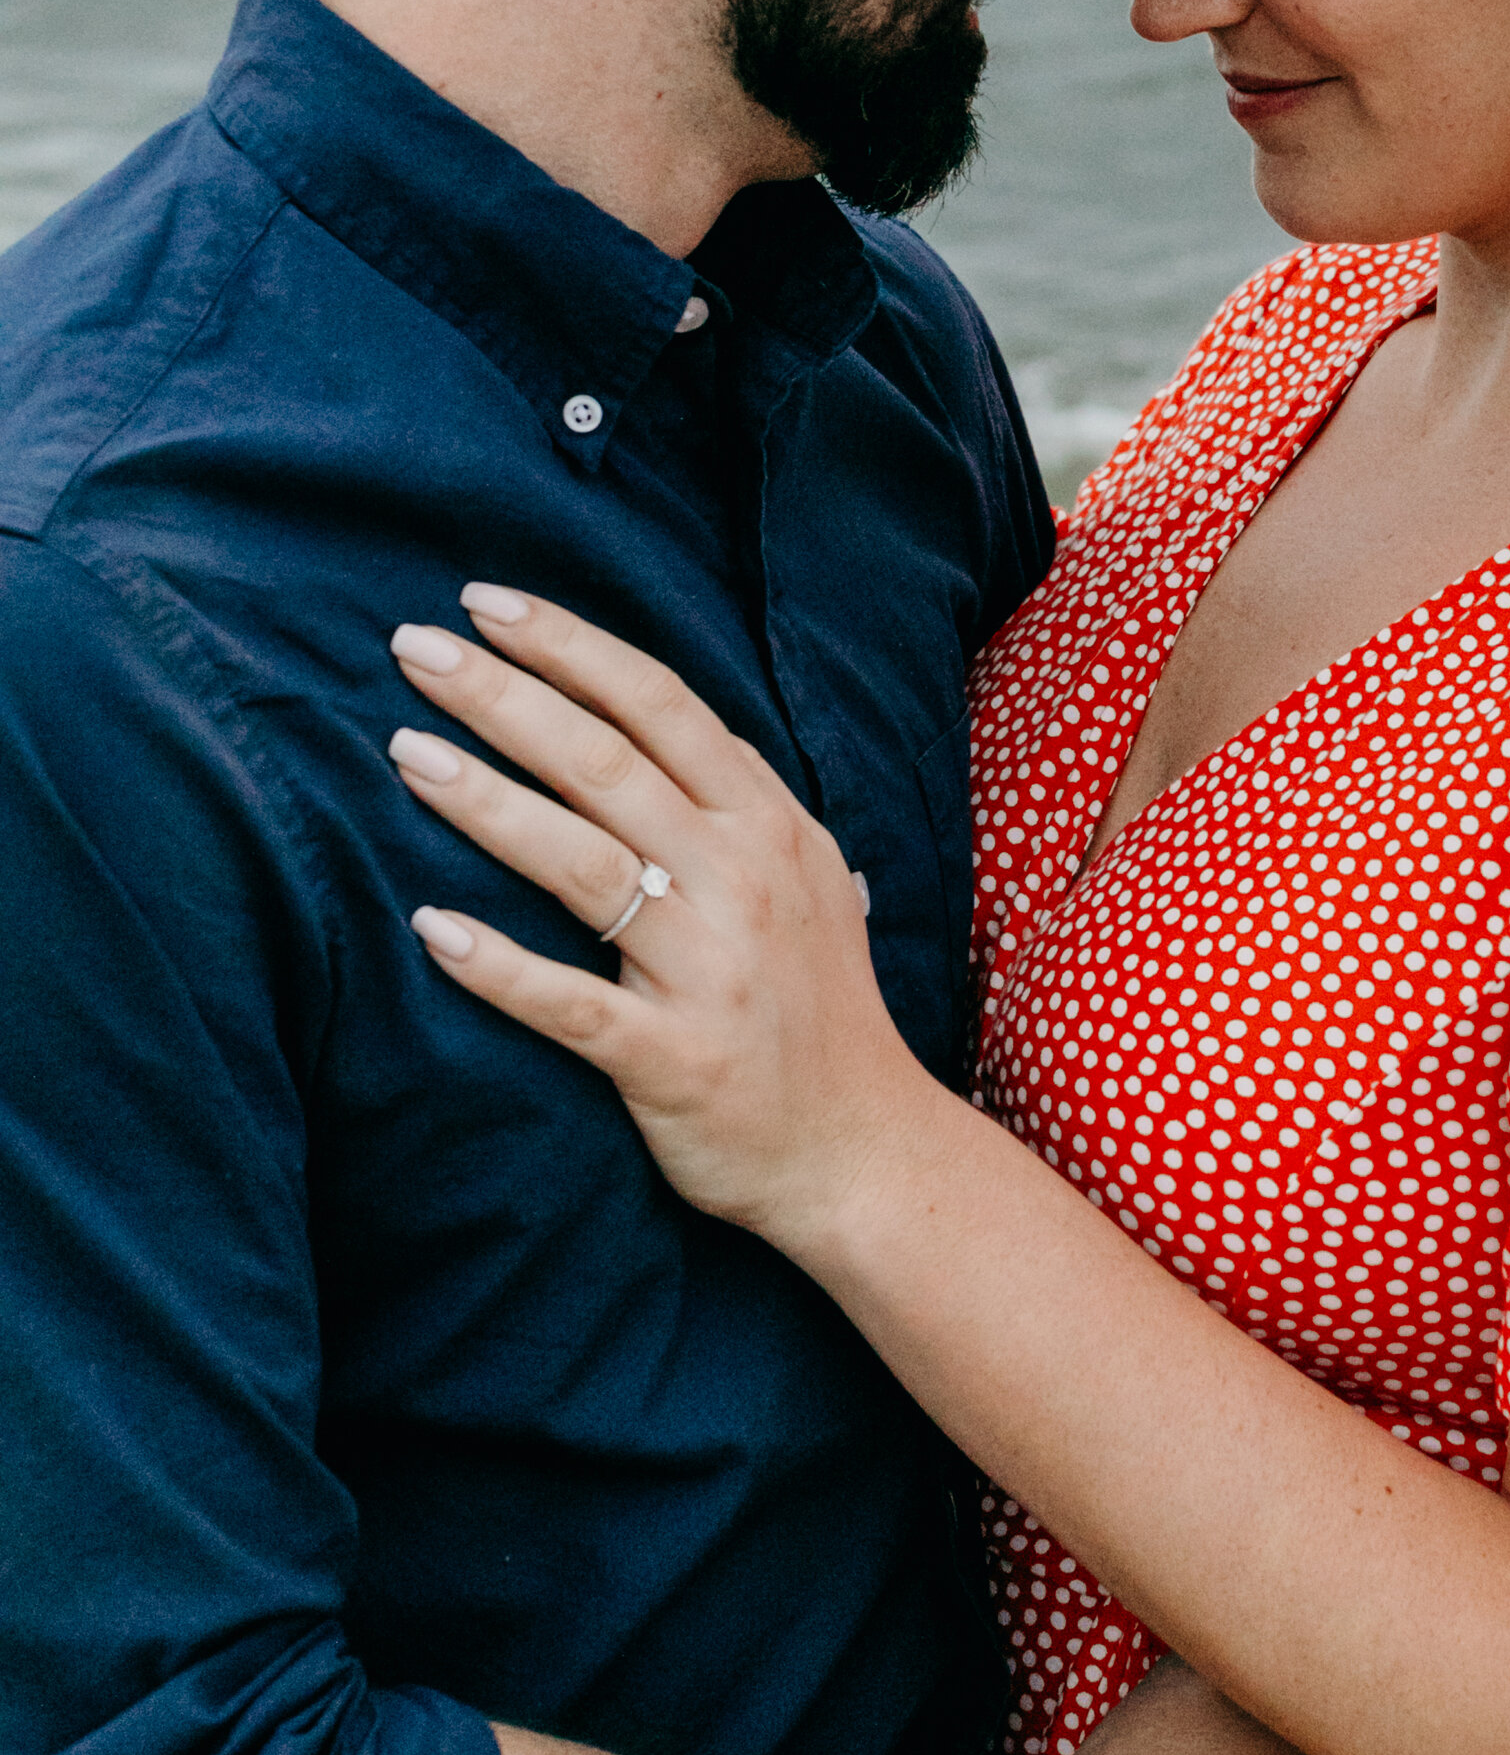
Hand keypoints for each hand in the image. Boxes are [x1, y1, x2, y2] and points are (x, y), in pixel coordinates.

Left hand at [384, 585, 924, 1245]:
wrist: (861, 1150)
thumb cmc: (817, 1009)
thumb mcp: (809, 878)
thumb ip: (742, 799)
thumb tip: (674, 723)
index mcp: (767, 826)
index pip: (661, 704)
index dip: (570, 646)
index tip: (486, 605)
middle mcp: (740, 880)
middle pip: (606, 762)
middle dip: (504, 696)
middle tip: (412, 648)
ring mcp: (707, 968)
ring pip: (582, 864)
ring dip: (486, 801)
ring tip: (404, 753)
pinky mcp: (671, 1057)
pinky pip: (570, 1004)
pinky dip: (497, 966)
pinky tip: (428, 928)